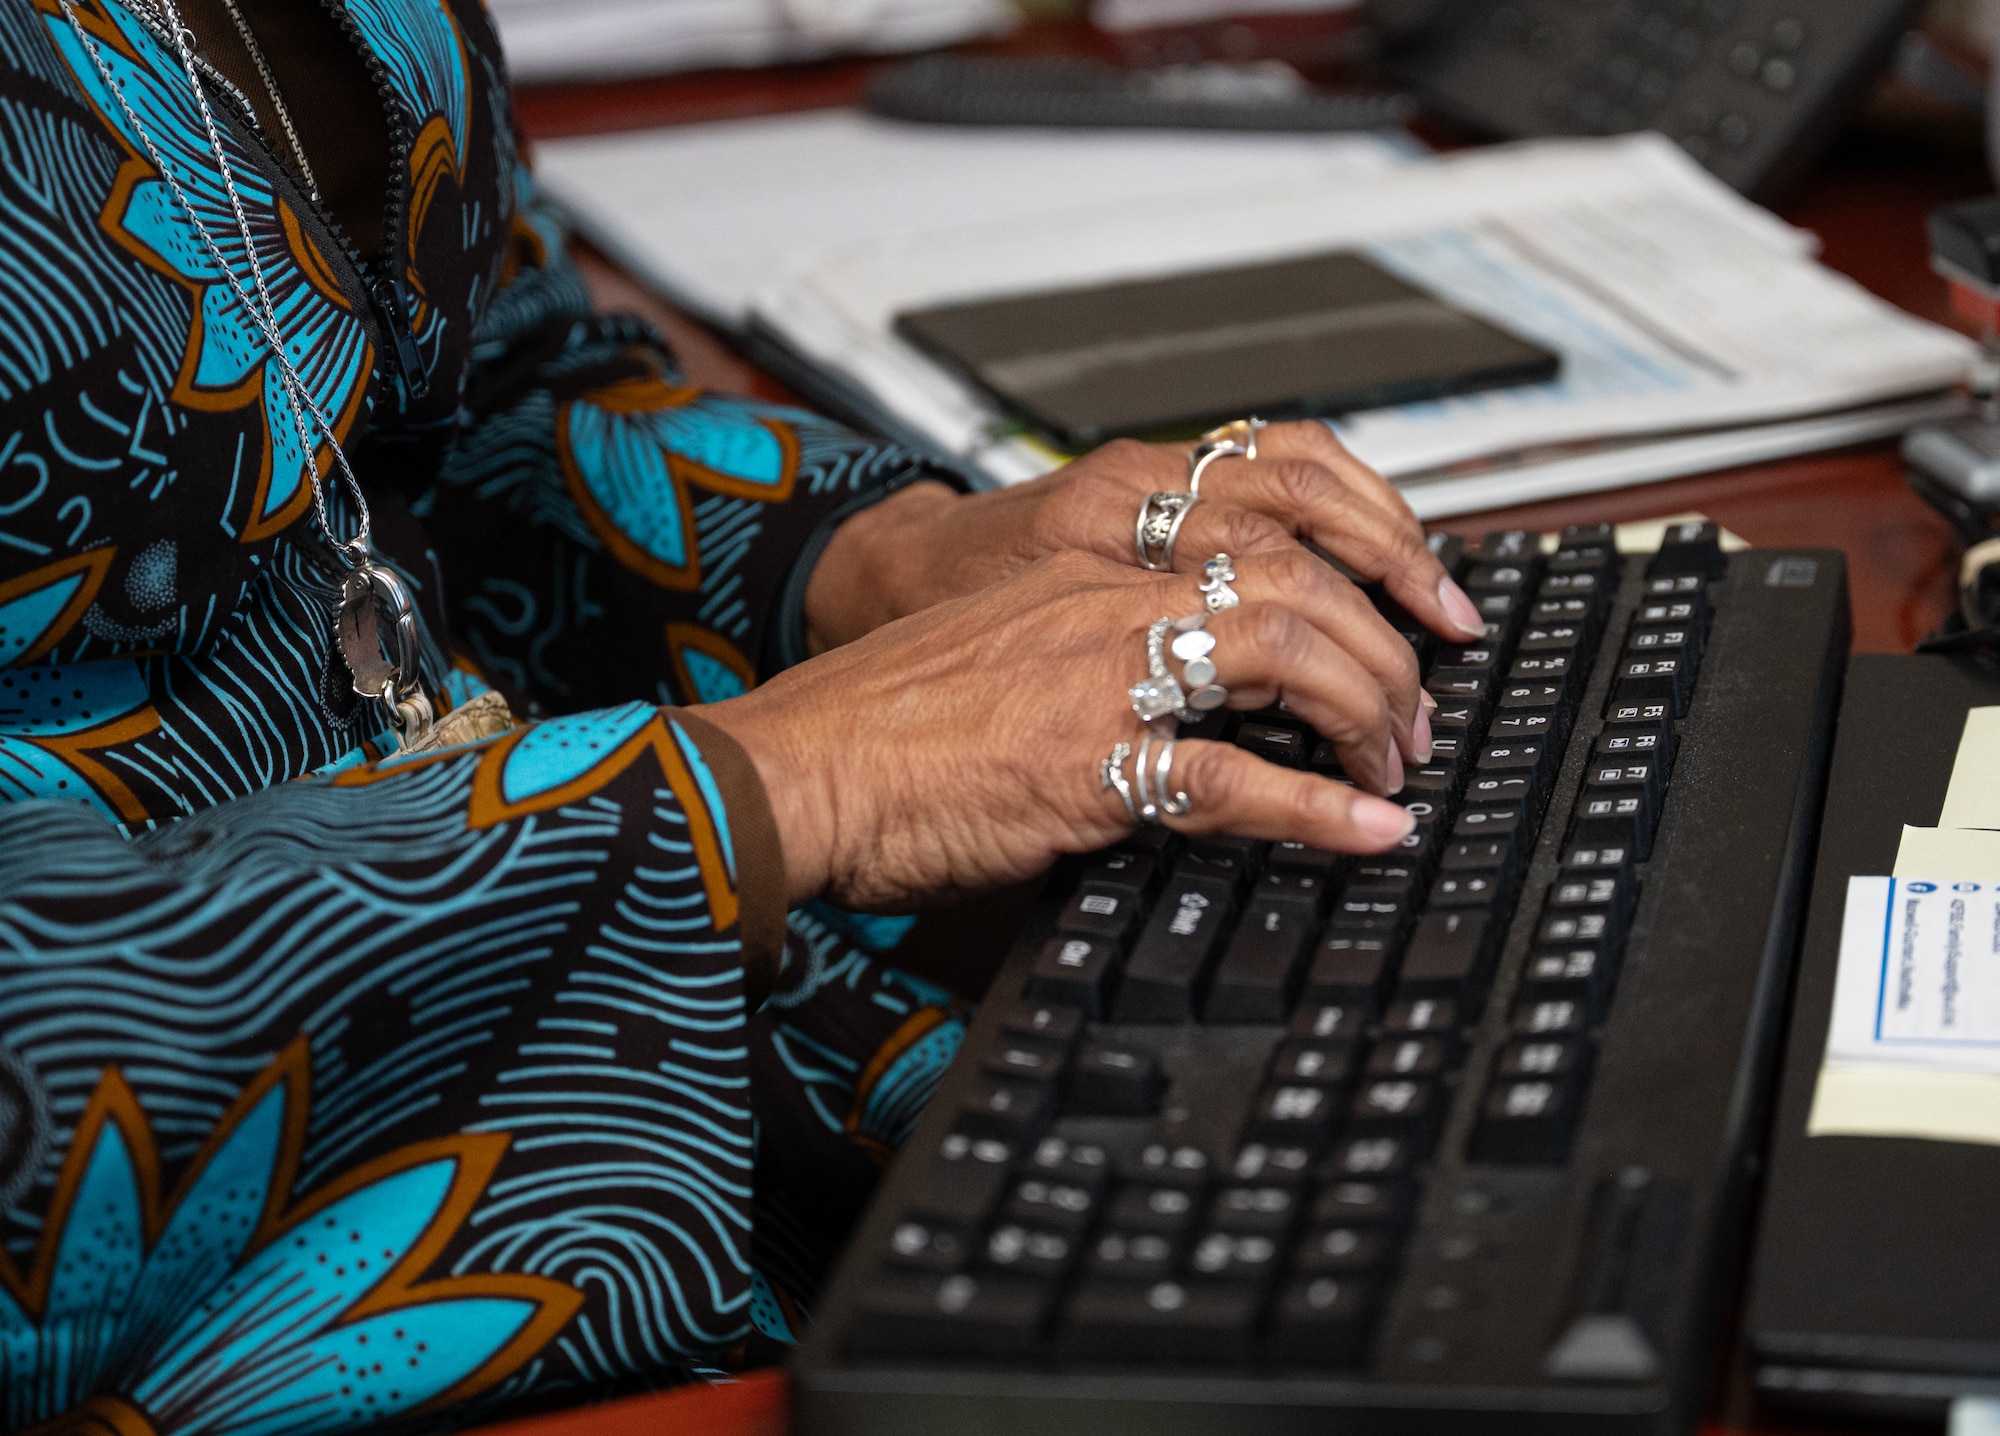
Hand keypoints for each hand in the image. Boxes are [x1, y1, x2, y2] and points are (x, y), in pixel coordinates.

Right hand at [708, 548, 1418, 910]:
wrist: (799, 766)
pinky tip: (1367, 829)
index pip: (1260, 535)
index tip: (1397, 625)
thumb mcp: (1008, 655)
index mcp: (1092, 569)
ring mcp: (1101, 674)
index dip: (1353, 573)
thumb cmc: (886, 724)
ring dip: (1364, 710)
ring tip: (1396, 765)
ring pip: (1286, 651)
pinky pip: (1233, 778)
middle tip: (1415, 714)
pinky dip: (1317, 808)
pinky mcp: (1087, 760)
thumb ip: (1095, 653)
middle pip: (1297, 581)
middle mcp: (1108, 600)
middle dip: (1384, 647)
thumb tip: (1182, 700)